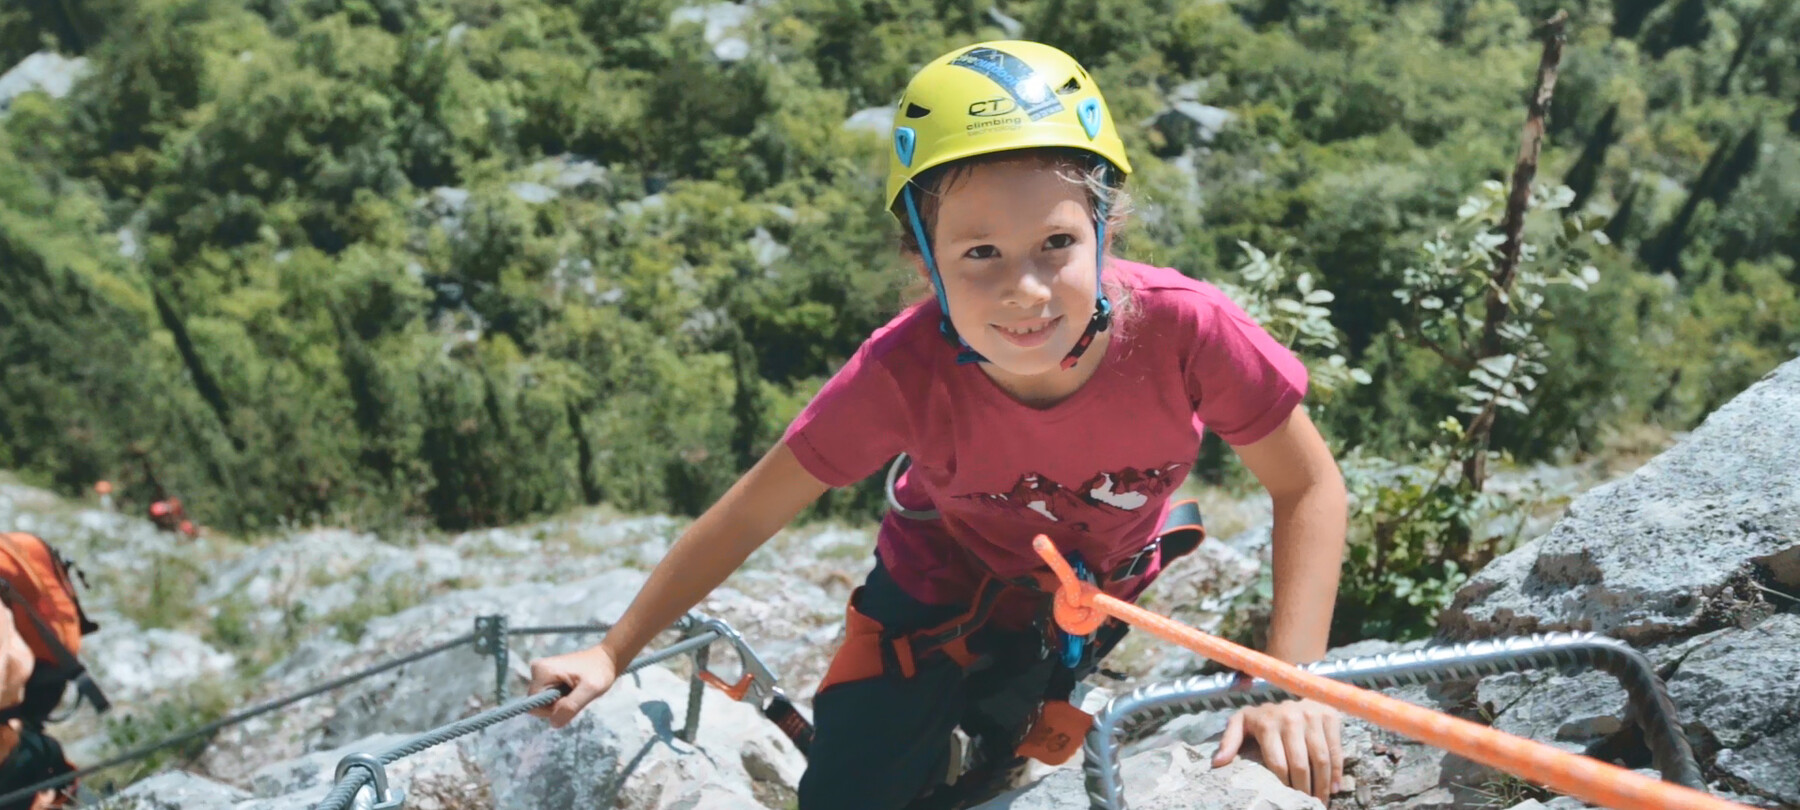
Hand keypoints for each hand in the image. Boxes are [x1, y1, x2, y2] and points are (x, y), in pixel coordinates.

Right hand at [528, 646, 618, 728]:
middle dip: (558, 705)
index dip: (553, 709)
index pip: (535, 706)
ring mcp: (541, 672)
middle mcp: (537, 670)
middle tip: (577, 693)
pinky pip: (549, 696)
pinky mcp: (547, 675)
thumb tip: (553, 723)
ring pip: (544, 701)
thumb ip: (571, 706)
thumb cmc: (600, 671)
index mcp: (542, 671)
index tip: (571, 698)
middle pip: (539, 704)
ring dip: (561, 701)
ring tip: (576, 688)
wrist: (606, 658)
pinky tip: (574, 687)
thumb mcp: (590, 690)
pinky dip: (562, 697)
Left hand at [1213, 699, 1343, 802]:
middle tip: (1307, 804)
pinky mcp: (1330, 716)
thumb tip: (1217, 763)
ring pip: (1321, 759)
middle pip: (1301, 764)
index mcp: (1267, 722)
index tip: (1286, 798)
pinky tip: (1335, 787)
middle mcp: (1291, 717)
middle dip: (1304, 789)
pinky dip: (1337, 772)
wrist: (1293, 686)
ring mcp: (1312, 716)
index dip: (1284, 785)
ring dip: (1323, 785)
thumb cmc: (1264, 714)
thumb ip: (1229, 740)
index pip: (1278, 763)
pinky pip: (1336, 749)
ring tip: (1320, 801)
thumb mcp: (1242, 721)